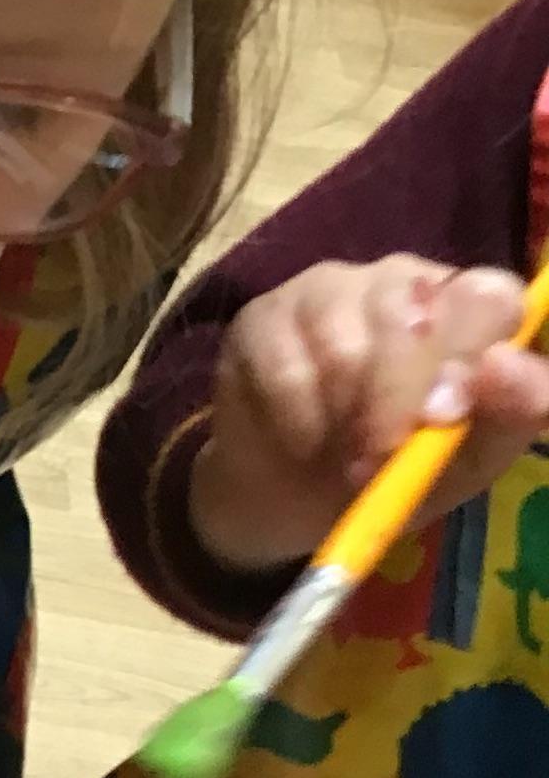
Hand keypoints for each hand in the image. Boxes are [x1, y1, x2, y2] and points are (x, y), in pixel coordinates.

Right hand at [188, 256, 548, 577]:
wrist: (299, 497)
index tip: (442, 418)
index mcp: (467, 307)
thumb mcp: (473, 456)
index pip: (486, 295)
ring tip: (344, 456)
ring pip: (343, 343)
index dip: (466, 353)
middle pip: (408, 314)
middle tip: (381, 462)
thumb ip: (514, 413)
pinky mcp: (262, 316)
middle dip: (395, 401)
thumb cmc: (400, 468)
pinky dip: (297, 421)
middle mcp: (402, 280)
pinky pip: (285, 366)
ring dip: (344, 419)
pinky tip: (302, 440)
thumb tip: (505, 367)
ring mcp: (327, 290)